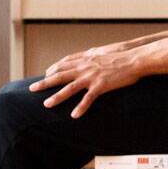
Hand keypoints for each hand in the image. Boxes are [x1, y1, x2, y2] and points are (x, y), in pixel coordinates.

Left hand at [30, 46, 144, 116]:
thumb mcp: (103, 52)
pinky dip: (80, 108)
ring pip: (69, 87)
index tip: (45, 74)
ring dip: (57, 97)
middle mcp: (85, 67)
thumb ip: (92, 56)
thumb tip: (87, 57)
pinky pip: (88, 99)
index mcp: (85, 59)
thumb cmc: (122, 56)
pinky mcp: (101, 85)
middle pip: (60, 75)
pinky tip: (74, 116)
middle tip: (32, 89)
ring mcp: (92, 76)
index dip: (53, 69)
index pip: (64, 63)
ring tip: (46, 104)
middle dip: (45, 82)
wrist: (135, 59)